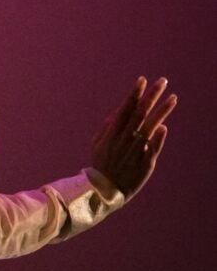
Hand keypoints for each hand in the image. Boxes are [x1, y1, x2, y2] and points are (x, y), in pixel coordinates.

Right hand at [90, 77, 175, 196]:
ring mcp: (136, 150)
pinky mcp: (145, 162)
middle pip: (140, 113)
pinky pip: (153, 147)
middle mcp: (125, 139)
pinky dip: (158, 138)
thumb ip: (106, 128)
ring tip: (173, 98)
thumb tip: (116, 113)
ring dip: (162, 111)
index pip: (126, 108)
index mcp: (113, 133)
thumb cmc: (101, 165)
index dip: (134, 94)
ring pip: (150, 127)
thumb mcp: (97, 145)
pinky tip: (164, 127)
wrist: (105, 190)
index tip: (142, 80)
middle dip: (151, 96)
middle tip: (162, 81)